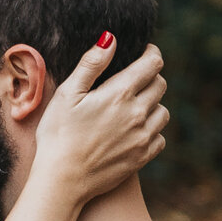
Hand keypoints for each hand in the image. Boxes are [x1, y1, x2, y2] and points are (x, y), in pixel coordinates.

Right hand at [28, 36, 167, 204]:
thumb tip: (110, 38)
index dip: (151, 53)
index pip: (152, 64)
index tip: (144, 51)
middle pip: (160, 85)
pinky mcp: (142, 158)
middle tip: (135, 77)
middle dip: (151, 76)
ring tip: (133, 105)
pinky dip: (152, 130)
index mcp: (120, 94)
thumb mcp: (68, 94)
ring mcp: (143, 138)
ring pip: (163, 111)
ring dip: (153, 104)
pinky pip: (160, 137)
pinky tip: (135, 131)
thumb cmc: (58, 135)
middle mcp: (138, 114)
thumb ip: (91, 64)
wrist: (62, 181)